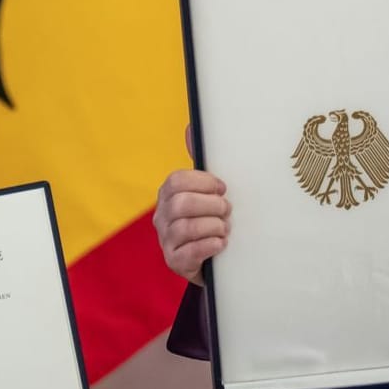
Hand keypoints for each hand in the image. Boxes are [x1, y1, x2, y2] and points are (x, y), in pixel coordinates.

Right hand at [153, 169, 230, 285]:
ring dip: (214, 226)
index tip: (222, 188)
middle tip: (227, 210)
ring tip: (225, 229)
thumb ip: (200, 166)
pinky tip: (220, 243)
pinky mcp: (174, 261)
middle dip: (211, 205)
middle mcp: (161, 216)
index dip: (203, 182)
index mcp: (168, 194)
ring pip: (187, 228)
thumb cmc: (208, 219)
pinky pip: (190, 252)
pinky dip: (210, 245)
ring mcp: (166, 240)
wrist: (210, 259)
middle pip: (182, 203)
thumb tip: (191, 127)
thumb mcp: (204, 193)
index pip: (177, 180)